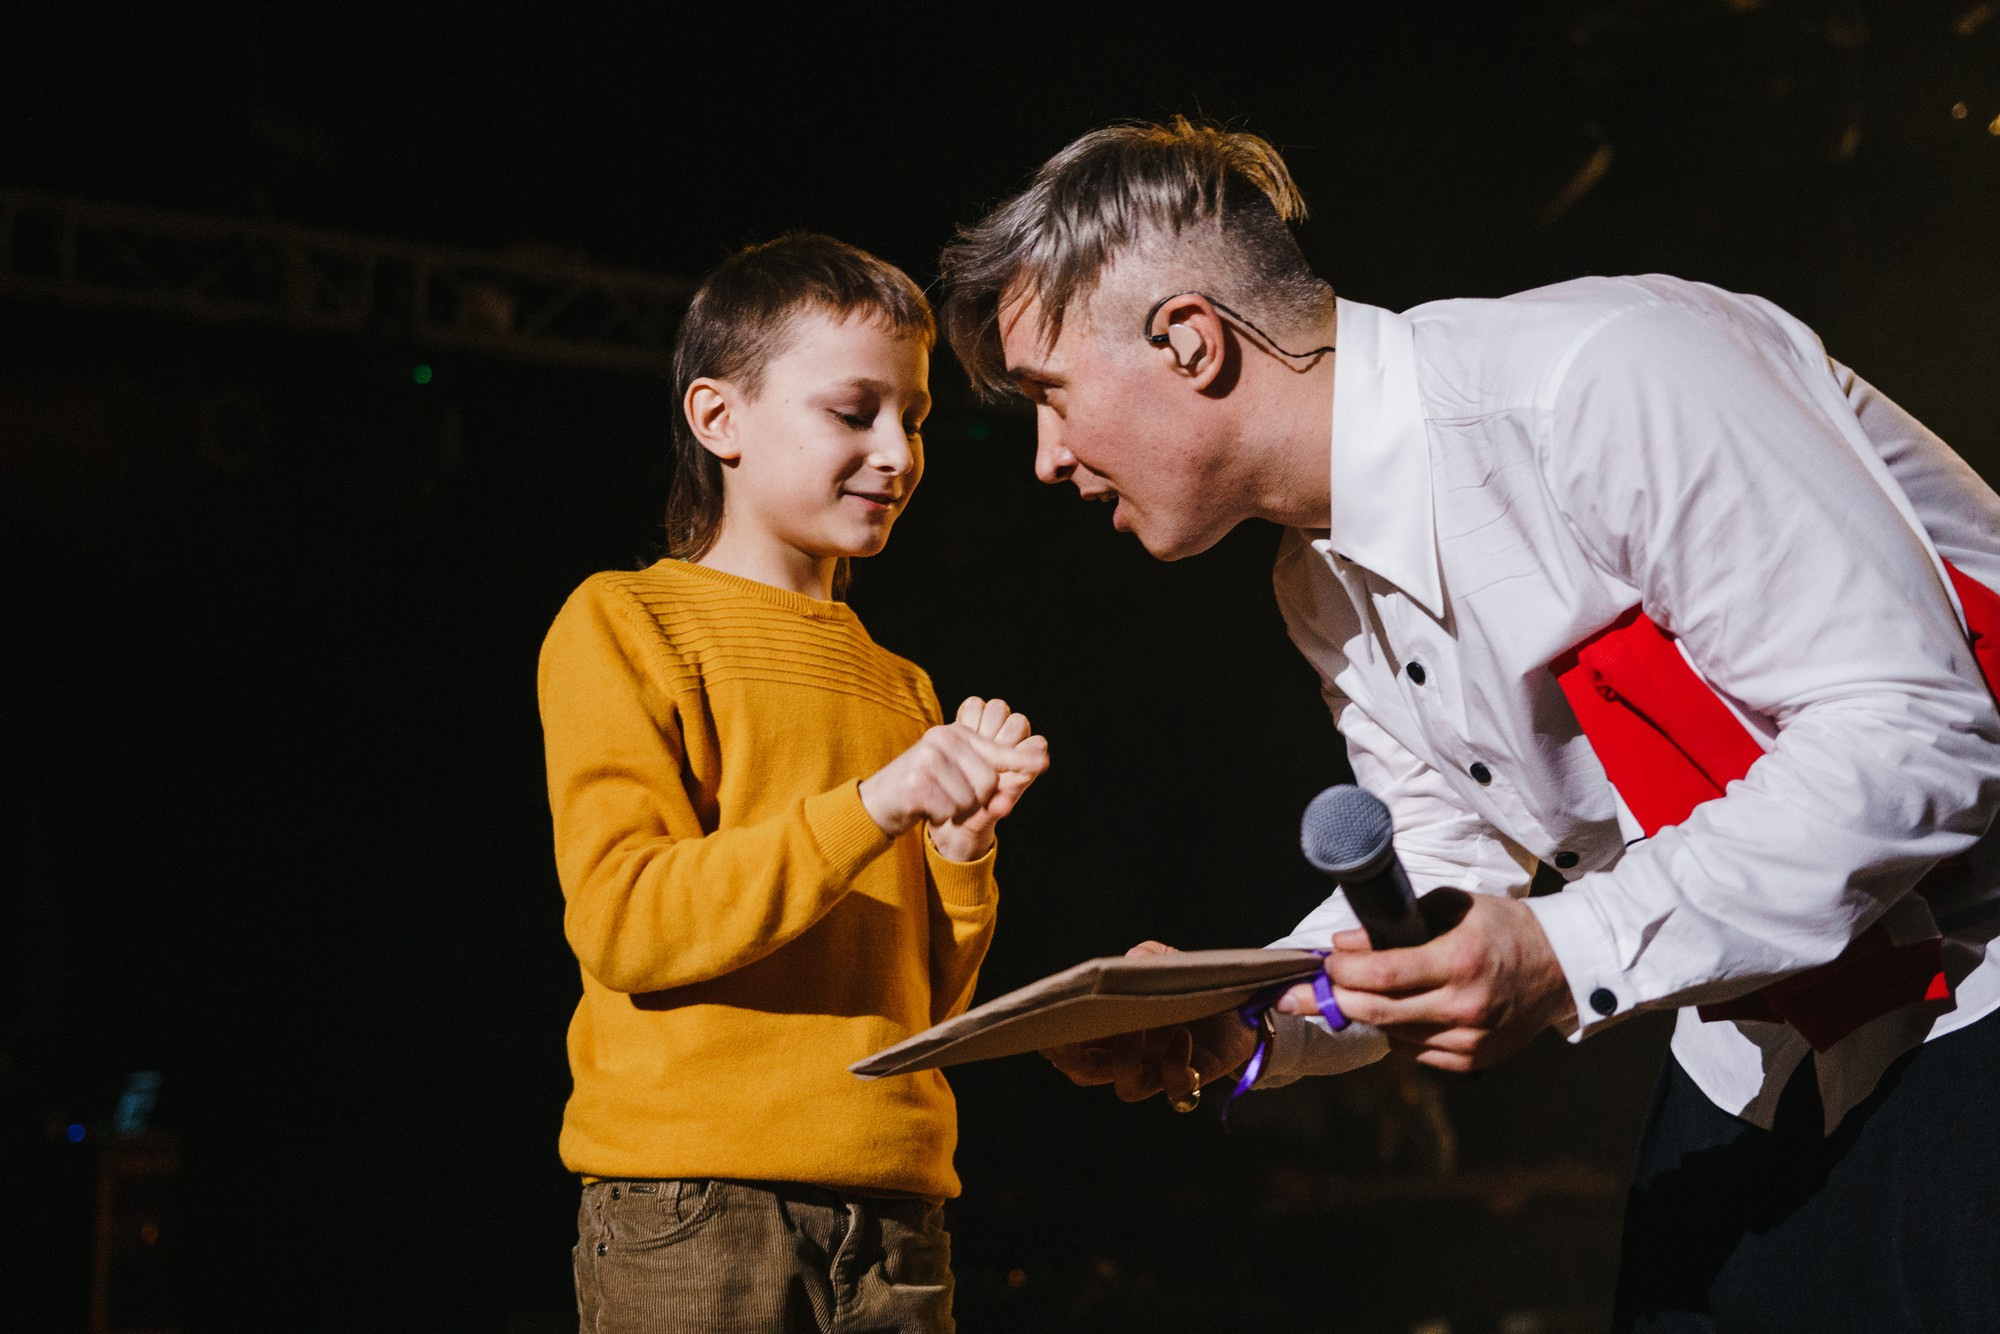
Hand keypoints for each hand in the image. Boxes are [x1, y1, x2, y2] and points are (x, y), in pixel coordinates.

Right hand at [859, 697, 1048, 858]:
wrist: (875, 803)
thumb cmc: (921, 791)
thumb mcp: (954, 780)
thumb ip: (985, 786)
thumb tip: (1009, 801)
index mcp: (954, 734)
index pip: (996, 750)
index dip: (1021, 759)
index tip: (1043, 762)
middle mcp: (941, 739)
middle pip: (987, 782)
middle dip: (974, 801)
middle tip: (950, 798)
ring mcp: (927, 759)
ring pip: (969, 799)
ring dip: (955, 811)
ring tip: (935, 801)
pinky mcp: (916, 783)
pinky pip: (949, 811)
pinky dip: (939, 817)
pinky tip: (923, 808)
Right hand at [1040, 942, 1257, 1101]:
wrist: (1242, 1008)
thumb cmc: (1192, 986)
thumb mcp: (1167, 962)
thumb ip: (1145, 956)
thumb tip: (1129, 962)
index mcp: (1113, 1031)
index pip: (1073, 1046)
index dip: (1054, 1044)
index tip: (1044, 1030)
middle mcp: (1130, 1056)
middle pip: (1087, 1073)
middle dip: (1073, 1060)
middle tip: (1070, 1038)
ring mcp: (1158, 1071)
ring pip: (1126, 1088)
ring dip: (1124, 1061)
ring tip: (1135, 1029)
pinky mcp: (1192, 1078)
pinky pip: (1176, 1087)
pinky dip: (1174, 1065)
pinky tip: (1181, 1037)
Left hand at [1274, 890, 1576, 1072]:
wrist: (1558, 968)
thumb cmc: (1501, 928)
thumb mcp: (1453, 908)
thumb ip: (1398, 922)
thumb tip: (1344, 944)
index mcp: (1458, 962)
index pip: (1382, 975)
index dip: (1341, 971)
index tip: (1322, 961)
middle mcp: (1463, 1007)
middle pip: (1376, 1011)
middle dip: (1329, 1000)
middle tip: (1296, 994)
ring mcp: (1468, 1041)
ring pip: (1389, 1033)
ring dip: (1360, 1013)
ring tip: (1341, 995)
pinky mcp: (1470, 1062)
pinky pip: (1411, 1050)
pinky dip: (1392, 1030)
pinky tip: (1390, 1010)